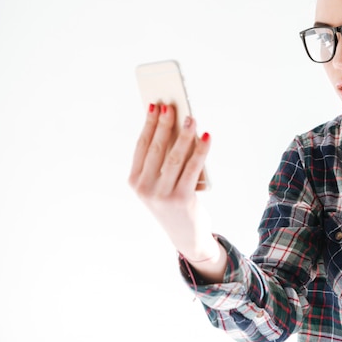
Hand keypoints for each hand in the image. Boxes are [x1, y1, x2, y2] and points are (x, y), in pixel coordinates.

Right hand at [128, 104, 218, 261]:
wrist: (186, 236)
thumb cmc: (174, 202)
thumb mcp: (162, 182)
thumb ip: (164, 160)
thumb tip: (178, 127)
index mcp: (135, 181)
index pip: (141, 146)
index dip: (149, 124)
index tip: (155, 105)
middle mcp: (145, 188)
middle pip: (157, 148)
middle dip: (165, 124)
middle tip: (172, 106)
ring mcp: (162, 195)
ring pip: (175, 156)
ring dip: (184, 134)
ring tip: (191, 118)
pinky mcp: (181, 199)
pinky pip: (193, 168)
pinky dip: (201, 150)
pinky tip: (206, 137)